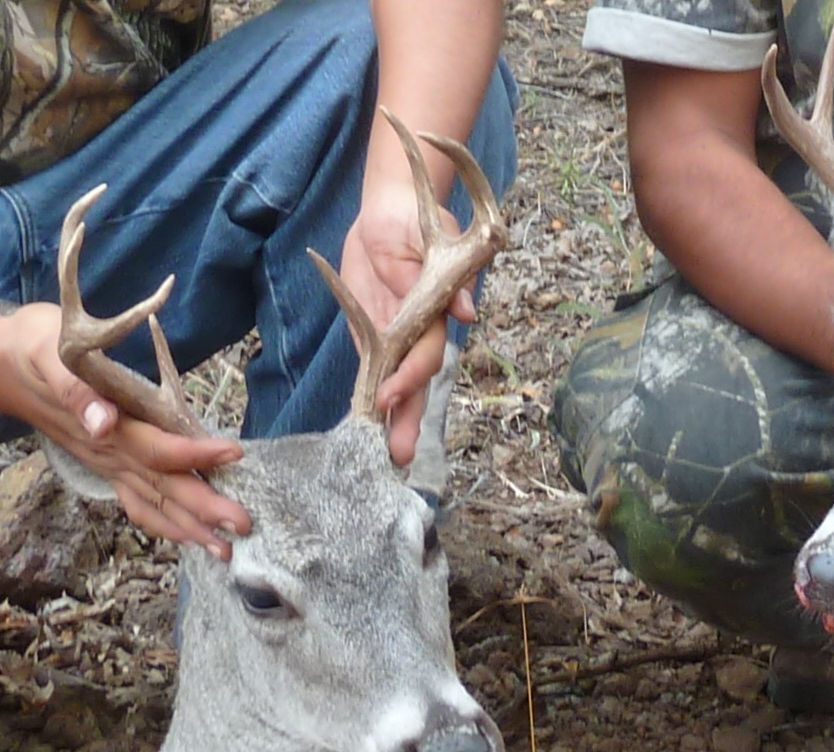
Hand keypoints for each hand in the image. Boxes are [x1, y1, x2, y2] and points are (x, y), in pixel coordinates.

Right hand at [2, 304, 250, 557]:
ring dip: (190, 528)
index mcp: (108, 428)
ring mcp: (108, 465)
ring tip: (225, 549)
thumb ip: (80, 392)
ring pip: (154, 503)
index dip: (197, 453)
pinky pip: (139, 503)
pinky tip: (192, 536)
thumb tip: (104, 422)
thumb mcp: (56, 357)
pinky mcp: (108, 468)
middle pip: (164, 487)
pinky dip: (167, 522)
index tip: (234, 453)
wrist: (9, 366)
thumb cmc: (42, 350)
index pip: (159, 448)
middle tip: (244, 525)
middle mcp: (111, 454)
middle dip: (205, 509)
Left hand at [341, 178, 475, 465]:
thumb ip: (446, 281)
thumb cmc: (412, 222)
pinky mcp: (374, 337)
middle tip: (399, 455)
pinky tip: (367, 430)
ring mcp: (397, 338)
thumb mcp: (425, 242)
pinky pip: (374, 373)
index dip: (410, 377)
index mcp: (436, 314)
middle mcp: (420, 333)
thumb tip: (467, 314)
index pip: (428, 354)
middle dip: (408, 418)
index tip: (388, 395)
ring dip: (391, 421)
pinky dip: (371, 402)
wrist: (388, 212)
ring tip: (385, 457)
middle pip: (417, 383)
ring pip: (397, 387)